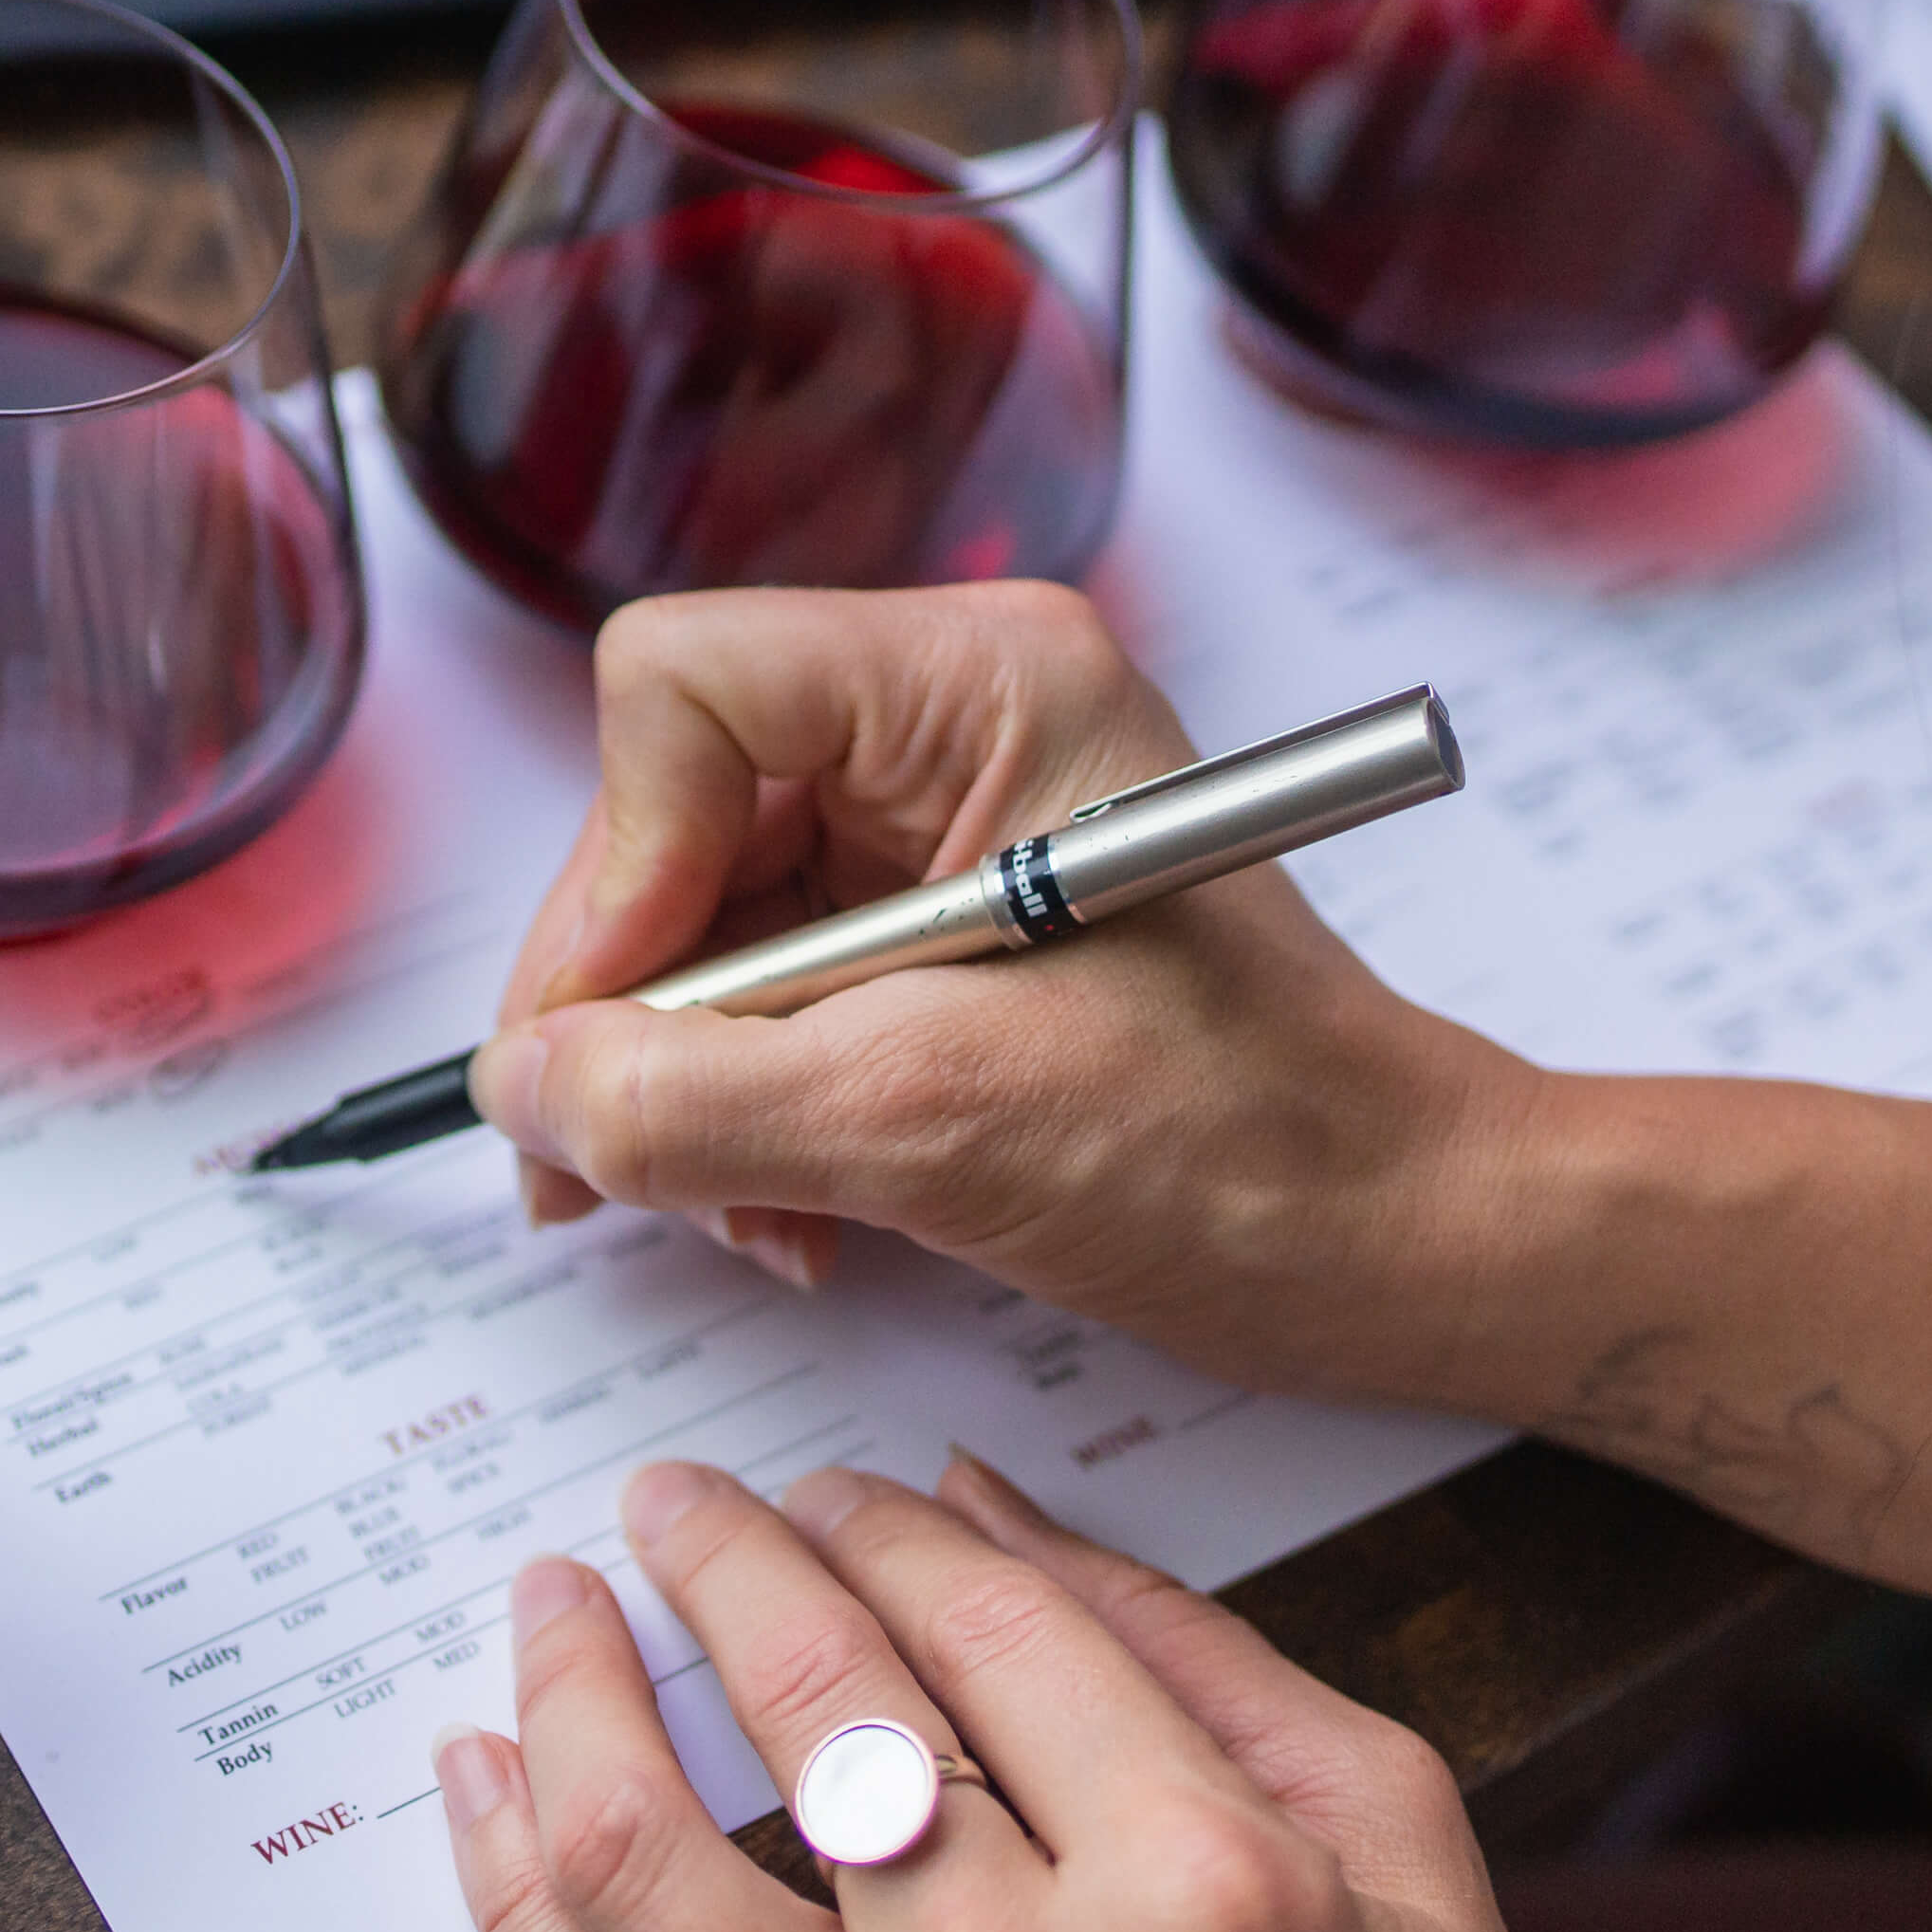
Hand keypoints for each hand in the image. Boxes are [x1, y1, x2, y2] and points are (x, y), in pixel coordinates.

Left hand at [436, 1452, 1619, 1931]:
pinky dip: (516, 1902)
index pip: (979, 1633)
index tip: (828, 1487)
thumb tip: (964, 1497)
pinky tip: (490, 1787)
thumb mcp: (1391, 1847)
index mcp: (1208, 1898)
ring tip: (550, 1611)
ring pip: (645, 1873)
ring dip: (572, 1701)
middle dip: (719, 1562)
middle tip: (670, 1500)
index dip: (881, 1528)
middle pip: (813, 1715)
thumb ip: (1181, 1645)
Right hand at [466, 583, 1540, 1403]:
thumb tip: (523, 1090)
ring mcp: (946, 828)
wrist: (1408, 1245)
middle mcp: (954, 724)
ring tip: (761, 1221)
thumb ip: (696, 1099)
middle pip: (665, 819)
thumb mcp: (938, 1122)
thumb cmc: (1254, 1154)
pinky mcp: (944, 932)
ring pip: (699, 926)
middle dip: (639, 1015)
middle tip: (610, 1177)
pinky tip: (804, 1215)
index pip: (679, 690)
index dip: (619, 870)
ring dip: (694, 1095)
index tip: (622, 1041)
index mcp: (985, 686)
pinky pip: (768, 997)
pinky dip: (755, 1117)